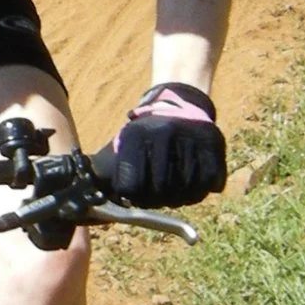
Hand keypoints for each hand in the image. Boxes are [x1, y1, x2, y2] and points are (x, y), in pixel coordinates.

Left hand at [107, 80, 225, 206]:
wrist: (180, 104)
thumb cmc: (146, 134)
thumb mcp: (122, 142)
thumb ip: (105, 170)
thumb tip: (90, 198)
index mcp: (136, 136)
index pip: (131, 185)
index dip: (133, 198)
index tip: (135, 196)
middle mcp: (164, 134)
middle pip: (161, 191)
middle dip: (158, 201)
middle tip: (157, 198)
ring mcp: (191, 139)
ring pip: (186, 191)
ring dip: (179, 199)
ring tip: (173, 192)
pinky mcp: (214, 144)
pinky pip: (208, 185)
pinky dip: (199, 192)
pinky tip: (190, 186)